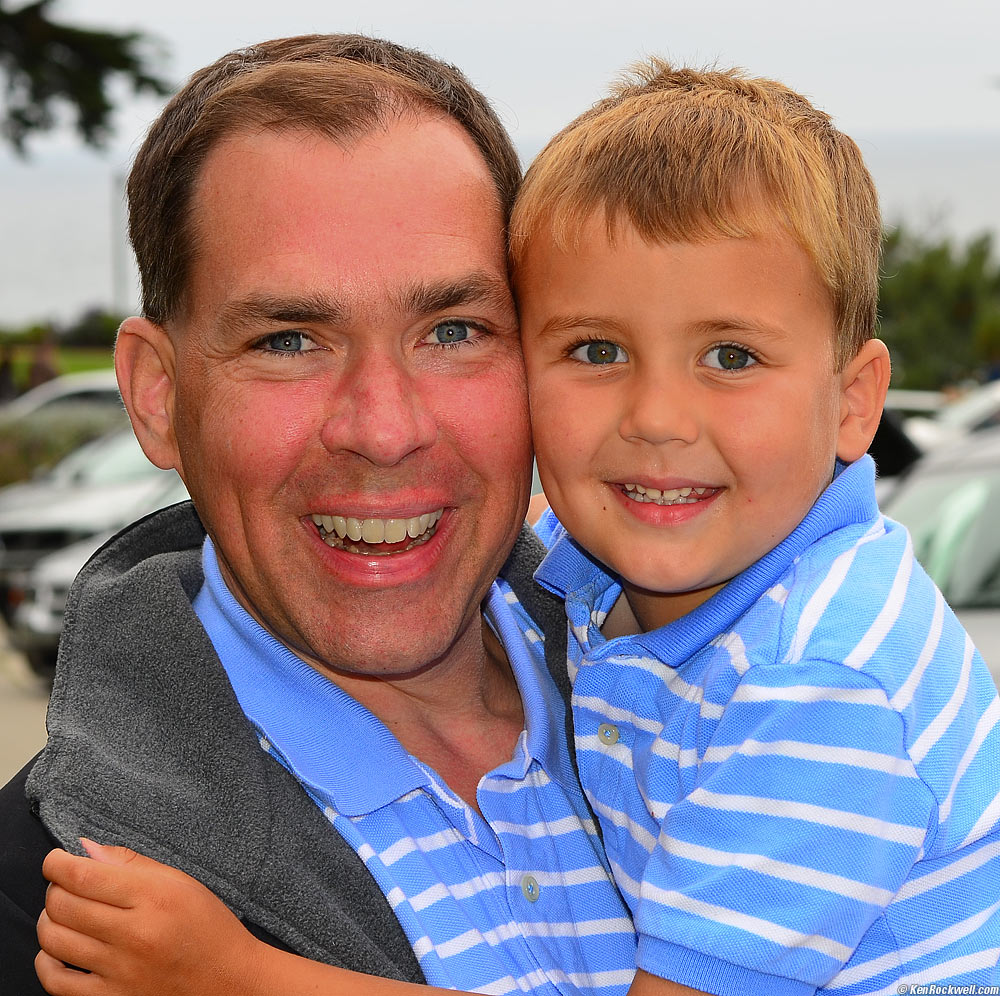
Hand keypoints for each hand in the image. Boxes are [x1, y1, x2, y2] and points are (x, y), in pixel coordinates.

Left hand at [36, 840, 265, 995]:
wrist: (230, 982)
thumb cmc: (208, 928)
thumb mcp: (180, 883)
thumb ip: (131, 863)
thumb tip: (85, 849)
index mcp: (155, 897)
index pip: (84, 875)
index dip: (57, 864)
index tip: (55, 860)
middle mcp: (135, 934)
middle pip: (63, 905)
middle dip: (54, 889)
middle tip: (64, 884)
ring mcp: (120, 971)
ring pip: (54, 940)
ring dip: (49, 921)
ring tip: (63, 913)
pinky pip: (56, 983)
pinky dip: (47, 962)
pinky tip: (60, 950)